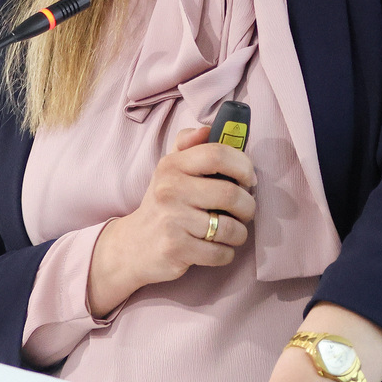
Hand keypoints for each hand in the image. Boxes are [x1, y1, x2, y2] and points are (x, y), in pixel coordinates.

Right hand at [88, 126, 256, 315]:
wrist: (131, 246)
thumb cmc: (163, 203)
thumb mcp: (169, 169)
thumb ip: (189, 144)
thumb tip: (208, 128)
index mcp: (172, 166)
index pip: (218, 154)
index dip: (243, 165)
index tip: (249, 179)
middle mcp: (170, 190)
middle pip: (230, 194)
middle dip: (248, 206)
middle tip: (246, 211)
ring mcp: (172, 221)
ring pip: (230, 227)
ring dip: (240, 232)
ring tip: (233, 231)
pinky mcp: (176, 249)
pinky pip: (220, 253)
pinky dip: (227, 253)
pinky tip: (218, 248)